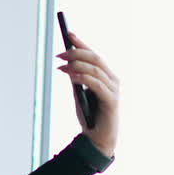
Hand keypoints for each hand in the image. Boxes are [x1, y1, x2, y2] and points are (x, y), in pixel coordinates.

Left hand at [56, 32, 119, 157]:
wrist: (97, 139)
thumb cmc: (90, 116)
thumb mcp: (80, 94)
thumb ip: (78, 79)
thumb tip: (67, 64)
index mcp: (107, 76)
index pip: (94, 55)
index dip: (82, 43)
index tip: (69, 34)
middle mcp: (113, 80)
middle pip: (95, 59)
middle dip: (76, 53)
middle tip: (60, 54)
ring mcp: (113, 89)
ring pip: (94, 69)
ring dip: (76, 65)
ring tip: (61, 66)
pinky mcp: (111, 100)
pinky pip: (95, 84)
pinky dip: (82, 77)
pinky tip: (70, 76)